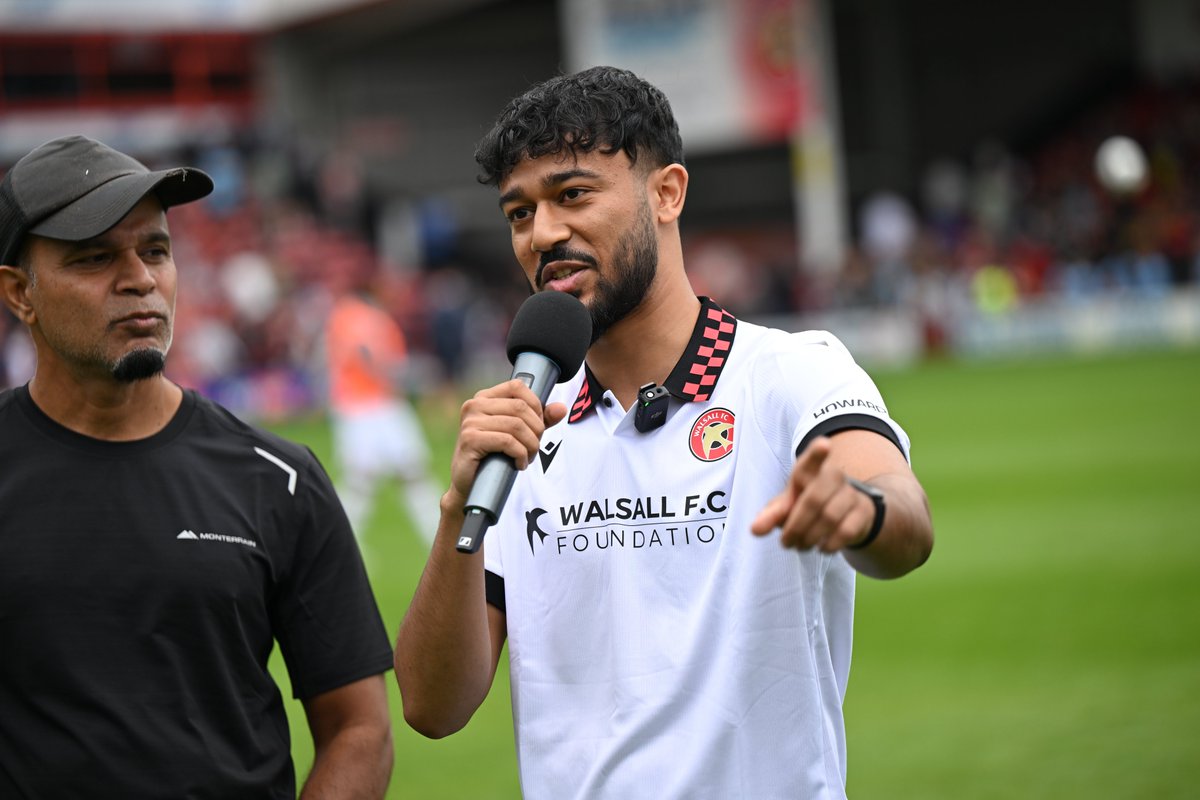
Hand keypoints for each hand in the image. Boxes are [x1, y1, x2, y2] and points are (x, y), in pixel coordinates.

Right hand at [444, 378, 566, 512]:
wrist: (469, 485)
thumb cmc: (493, 457)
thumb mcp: (518, 434)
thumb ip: (539, 419)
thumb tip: (561, 409)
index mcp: (484, 398)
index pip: (517, 386)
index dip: (536, 405)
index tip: (538, 426)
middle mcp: (474, 405)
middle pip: (520, 407)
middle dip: (536, 430)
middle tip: (534, 448)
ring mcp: (470, 422)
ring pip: (516, 425)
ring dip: (530, 445)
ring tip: (528, 458)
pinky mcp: (470, 440)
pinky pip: (506, 441)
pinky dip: (520, 454)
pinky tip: (519, 464)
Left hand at [750, 437, 876, 551]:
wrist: (847, 516)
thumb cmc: (808, 506)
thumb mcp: (787, 508)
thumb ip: (770, 515)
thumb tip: (755, 529)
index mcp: (809, 472)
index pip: (810, 461)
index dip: (816, 453)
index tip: (824, 444)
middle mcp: (832, 477)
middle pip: (814, 499)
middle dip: (796, 526)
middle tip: (786, 543)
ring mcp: (851, 493)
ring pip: (829, 517)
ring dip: (810, 538)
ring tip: (801, 546)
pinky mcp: (864, 512)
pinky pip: (846, 531)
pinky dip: (829, 544)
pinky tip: (822, 547)